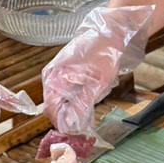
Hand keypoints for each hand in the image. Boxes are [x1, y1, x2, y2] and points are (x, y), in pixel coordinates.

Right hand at [42, 6, 153, 137]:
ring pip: (60, 98)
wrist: (111, 30)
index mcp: (55, 78)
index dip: (63, 123)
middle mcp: (52, 75)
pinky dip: (75, 97)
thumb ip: (81, 105)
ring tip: (89, 110)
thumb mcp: (97, 84)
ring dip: (72, 107)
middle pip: (54, 105)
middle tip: (85, 123)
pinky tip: (89, 97)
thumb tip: (70, 125)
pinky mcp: (64, 69)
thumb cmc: (105, 54)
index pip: (52, 109)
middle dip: (68, 116)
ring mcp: (57, 71)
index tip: (77, 132)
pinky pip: (65, 89)